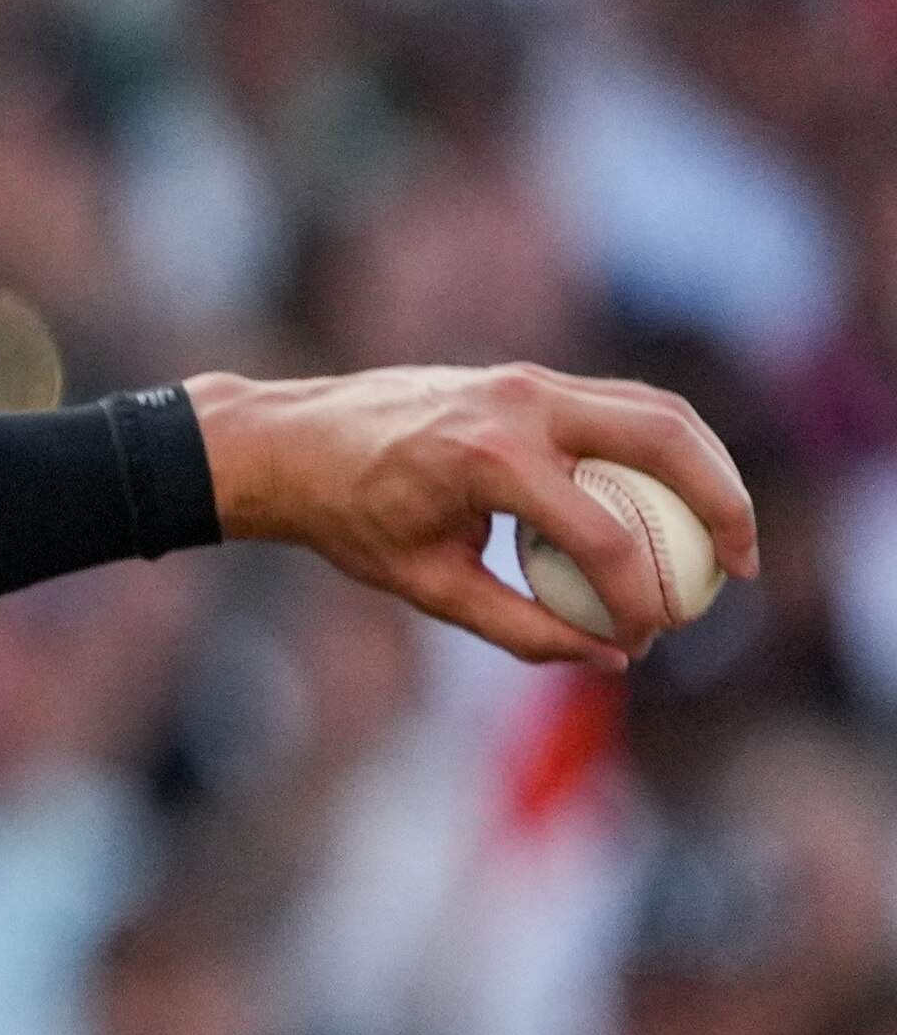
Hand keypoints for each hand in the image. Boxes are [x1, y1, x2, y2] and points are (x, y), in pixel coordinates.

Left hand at [187, 365, 758, 670]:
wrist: (293, 442)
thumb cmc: (350, 517)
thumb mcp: (427, 585)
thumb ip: (520, 626)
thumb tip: (610, 657)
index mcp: (488, 459)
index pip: (601, 534)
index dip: (637, 597)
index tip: (647, 638)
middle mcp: (519, 405)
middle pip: (662, 441)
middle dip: (721, 505)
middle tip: (741, 570)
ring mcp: (528, 380)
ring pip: (655, 410)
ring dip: (708, 467)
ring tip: (729, 536)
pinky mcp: (529, 377)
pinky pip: (621, 405)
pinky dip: (664, 447)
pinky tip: (677, 499)